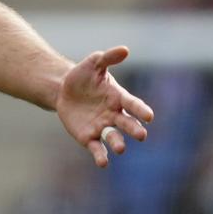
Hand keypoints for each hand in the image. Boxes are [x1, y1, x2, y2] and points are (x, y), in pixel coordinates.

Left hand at [55, 46, 153, 167]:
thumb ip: (108, 58)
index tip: (149, 116)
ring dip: (118, 143)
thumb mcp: (93, 64)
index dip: (141, 110)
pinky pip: (96, 148)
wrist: (63, 91)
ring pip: (113, 137)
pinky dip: (100, 156)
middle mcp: (114, 114)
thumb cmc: (82, 76)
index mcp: (118, 97)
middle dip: (134, 129)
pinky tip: (103, 163)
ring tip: (121, 149)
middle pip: (127, 123)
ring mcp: (102, 127)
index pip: (133, 104)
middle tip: (142, 135)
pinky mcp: (88, 137)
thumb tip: (124, 49)